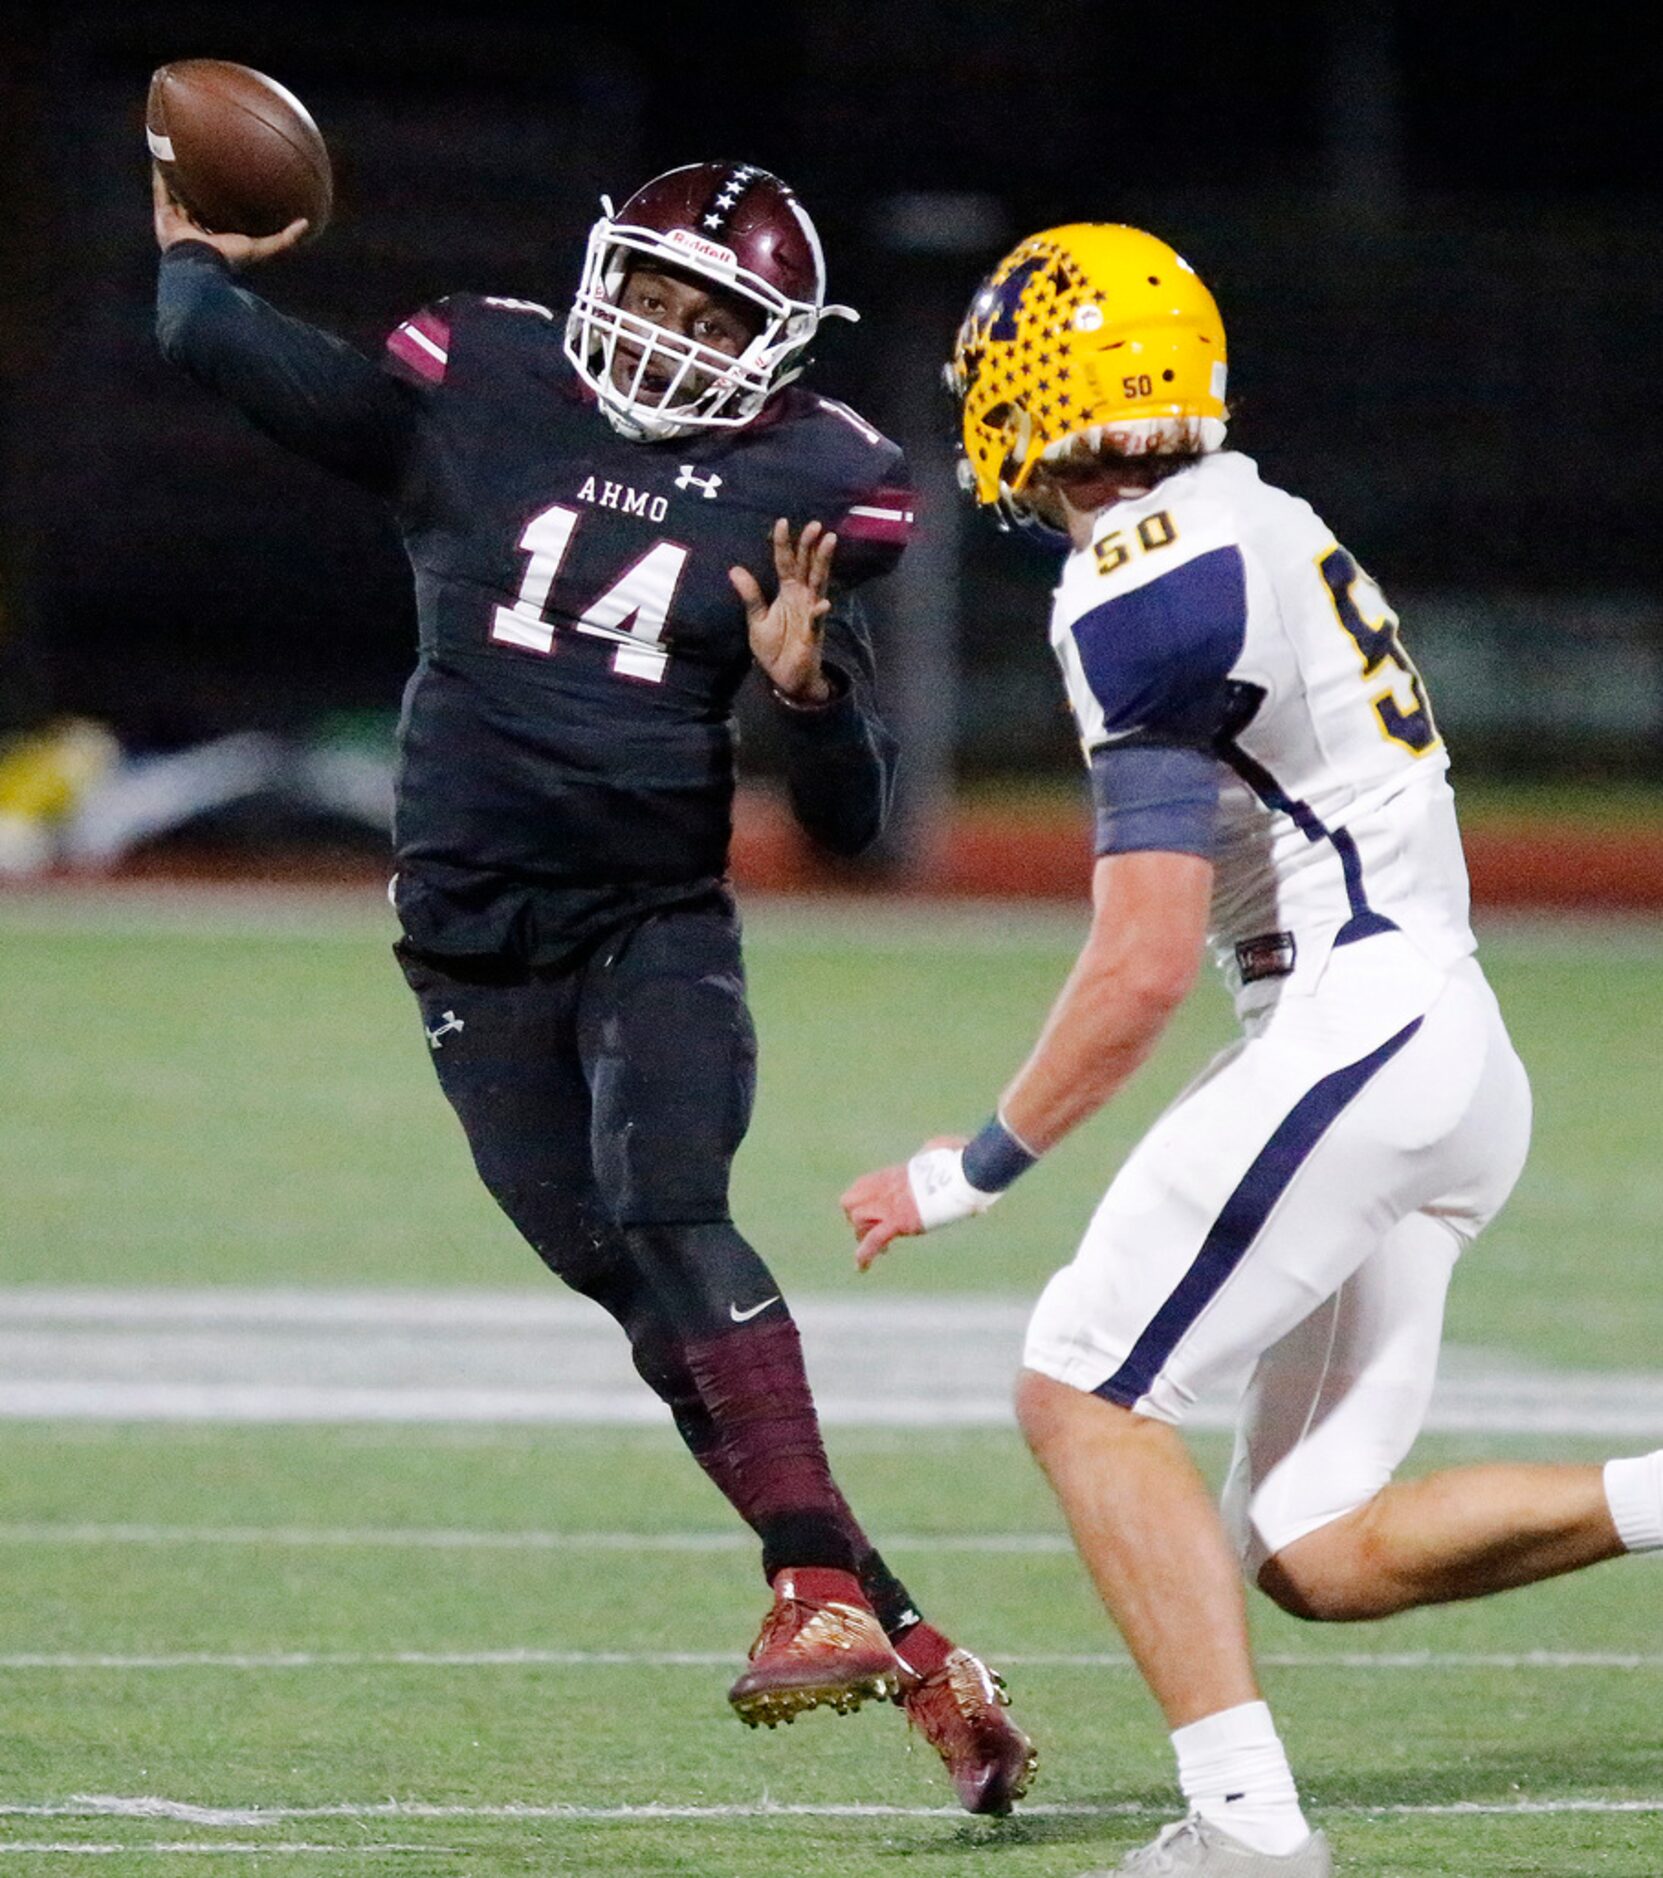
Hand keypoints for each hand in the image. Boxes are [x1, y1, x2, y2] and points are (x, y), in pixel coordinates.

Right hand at [152, 164, 307, 266]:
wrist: (200, 266)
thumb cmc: (230, 260)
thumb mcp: (262, 248)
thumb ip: (284, 239)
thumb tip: (306, 223)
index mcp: (218, 236)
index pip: (222, 213)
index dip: (226, 197)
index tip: (235, 179)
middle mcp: (197, 229)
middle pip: (199, 201)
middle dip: (202, 182)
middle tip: (208, 158)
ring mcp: (178, 224)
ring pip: (179, 193)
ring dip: (179, 173)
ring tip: (180, 148)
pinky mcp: (163, 218)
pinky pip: (162, 189)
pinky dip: (161, 171)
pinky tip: (164, 150)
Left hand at [731, 518, 837, 704]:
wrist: (785, 677)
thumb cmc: (773, 647)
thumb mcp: (756, 619)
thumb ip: (750, 596)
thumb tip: (734, 569)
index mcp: (787, 591)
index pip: (785, 562)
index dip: (783, 543)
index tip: (782, 521)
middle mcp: (802, 596)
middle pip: (807, 565)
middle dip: (810, 545)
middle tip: (814, 524)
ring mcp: (811, 612)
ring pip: (819, 582)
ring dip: (823, 563)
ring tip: (830, 541)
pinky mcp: (814, 632)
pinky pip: (817, 620)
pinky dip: (819, 612)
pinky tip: (823, 603)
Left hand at [840, 1134, 967, 1272]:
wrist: (965, 1171)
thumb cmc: (960, 1159)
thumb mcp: (944, 1149)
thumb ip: (939, 1153)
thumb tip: (953, 1150)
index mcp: (897, 1174)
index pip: (866, 1184)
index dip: (864, 1199)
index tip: (876, 1211)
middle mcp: (888, 1189)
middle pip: (851, 1200)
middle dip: (856, 1216)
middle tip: (872, 1230)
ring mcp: (891, 1205)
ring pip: (858, 1220)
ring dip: (864, 1236)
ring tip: (882, 1250)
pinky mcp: (900, 1221)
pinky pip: (873, 1239)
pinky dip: (865, 1255)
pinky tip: (862, 1268)